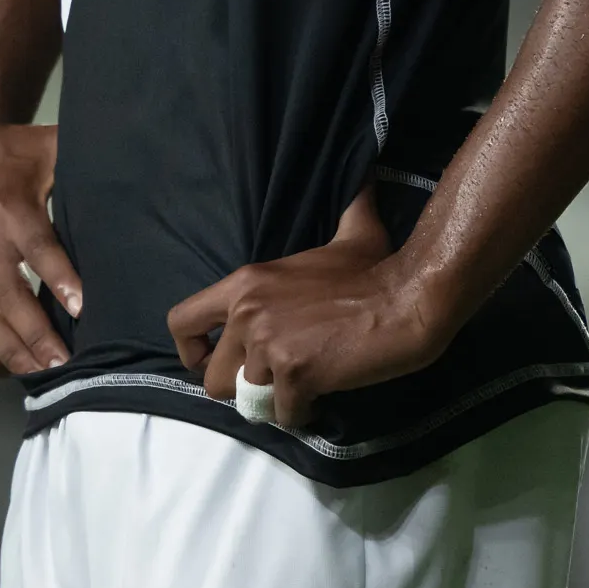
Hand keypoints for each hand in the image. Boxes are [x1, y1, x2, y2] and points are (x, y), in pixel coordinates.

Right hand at [0, 115, 81, 376]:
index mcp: (11, 205)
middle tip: (64, 362)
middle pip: (5, 295)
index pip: (36, 247)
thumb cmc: (15, 152)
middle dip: (34, 334)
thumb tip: (140, 178)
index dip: (58, 278)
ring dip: (8, 350)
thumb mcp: (52, 149)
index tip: (81, 309)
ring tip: (40, 373)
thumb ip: (87, 169)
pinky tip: (2, 368)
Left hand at [166, 189, 447, 431]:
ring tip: (302, 389)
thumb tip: (366, 173)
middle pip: (211, 377)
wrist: (407, 299)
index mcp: (246, 283)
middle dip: (242, 387)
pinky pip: (284, 414)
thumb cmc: (378, 269)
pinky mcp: (293, 374)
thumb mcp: (351, 232)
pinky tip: (322, 398)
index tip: (216, 360)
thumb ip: (345, 209)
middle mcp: (247, 313)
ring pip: (248, 401)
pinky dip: (303, 413)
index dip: (192, 350)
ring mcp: (268, 345)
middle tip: (275, 382)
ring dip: (275, 402)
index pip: (181, 321)